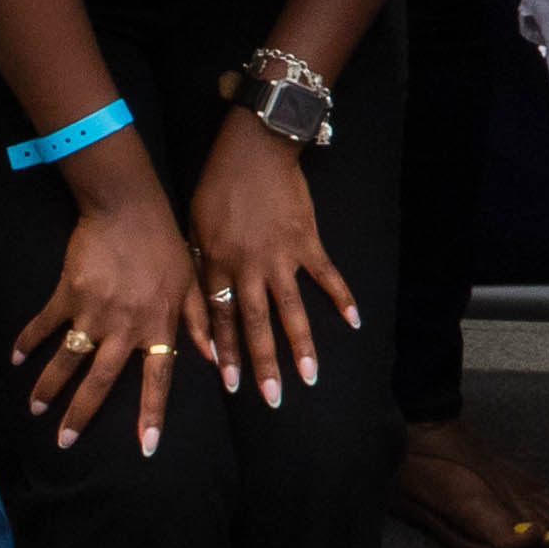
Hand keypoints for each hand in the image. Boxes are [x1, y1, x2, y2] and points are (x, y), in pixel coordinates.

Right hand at [16, 194, 197, 457]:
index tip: (145, 447)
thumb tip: (215, 360)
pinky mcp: (67, 294)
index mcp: (158, 325)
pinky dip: (27, 341)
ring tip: (34, 411)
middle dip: (81, 415)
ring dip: (48, 387)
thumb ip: (202, 322)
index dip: (151, 414)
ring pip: (67, 359)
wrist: (128, 208)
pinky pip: (44, 324)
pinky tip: (13, 358)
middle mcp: (124, 326)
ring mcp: (93, 311)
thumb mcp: (192, 283)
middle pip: (101, 380)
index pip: (157, 379)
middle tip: (64, 443)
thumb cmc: (165, 244)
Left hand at [192, 118, 358, 411]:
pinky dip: (341, 297)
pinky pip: (325, 275)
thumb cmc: (218, 185)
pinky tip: (354, 321)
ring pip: (291, 308)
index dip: (225, 352)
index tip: (230, 384)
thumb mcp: (194, 225)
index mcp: (217, 263)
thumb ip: (199, 265)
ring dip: (302, 344)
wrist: (254, 150)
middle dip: (263, 363)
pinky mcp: (307, 241)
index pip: (220, 317)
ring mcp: (281, 256)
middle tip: (272, 397)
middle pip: (256, 323)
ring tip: (311, 375)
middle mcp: (249, 267)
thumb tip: (199, 303)